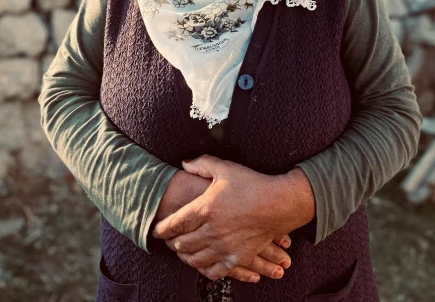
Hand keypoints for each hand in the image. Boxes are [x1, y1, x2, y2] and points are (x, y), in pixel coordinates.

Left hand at [152, 155, 314, 281]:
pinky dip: (203, 268)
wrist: (278, 203)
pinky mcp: (237, 258)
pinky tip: (201, 262)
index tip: (156, 230)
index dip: (162, 228)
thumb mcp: (224, 168)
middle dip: (172, 242)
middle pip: (182, 244)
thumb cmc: (251, 183)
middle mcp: (213, 231)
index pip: (175, 223)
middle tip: (168, 240)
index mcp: (206, 208)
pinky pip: (214, 271)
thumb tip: (184, 163)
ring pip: (195, 259)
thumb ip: (201, 164)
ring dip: (184, 256)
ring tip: (181, 251)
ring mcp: (225, 247)